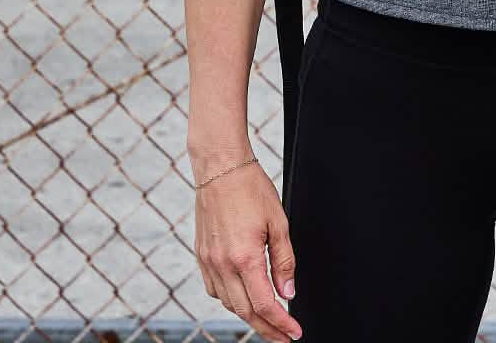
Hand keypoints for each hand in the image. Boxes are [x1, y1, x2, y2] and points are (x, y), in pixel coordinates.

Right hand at [193, 154, 303, 342]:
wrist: (221, 168)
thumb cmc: (251, 189)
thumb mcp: (279, 222)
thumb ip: (284, 260)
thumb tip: (288, 292)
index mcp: (245, 257)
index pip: (264, 304)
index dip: (281, 323)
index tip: (294, 332)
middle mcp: (222, 264)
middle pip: (245, 312)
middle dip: (266, 329)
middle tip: (283, 336)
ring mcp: (209, 262)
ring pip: (228, 304)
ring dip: (248, 316)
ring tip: (268, 319)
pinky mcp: (201, 256)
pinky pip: (215, 290)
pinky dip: (231, 299)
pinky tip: (243, 296)